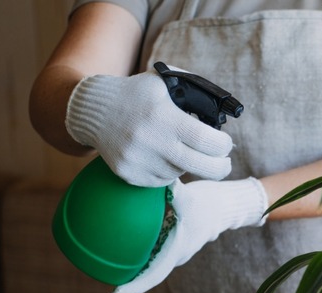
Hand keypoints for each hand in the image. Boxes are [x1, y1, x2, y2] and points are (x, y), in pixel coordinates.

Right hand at [65, 67, 232, 186]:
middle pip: (202, 167)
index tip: (226, 144)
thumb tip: (223, 111)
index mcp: (164, 117)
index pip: (207, 141)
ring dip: (187, 164)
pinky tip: (160, 155)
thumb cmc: (138, 94)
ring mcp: (138, 161)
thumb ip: (195, 91)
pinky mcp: (129, 175)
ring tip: (177, 147)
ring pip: (180, 173)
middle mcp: (151, 141)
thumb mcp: (165, 81)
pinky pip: (162, 181)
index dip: (223, 145)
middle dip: (221, 167)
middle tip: (225, 164)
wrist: (95, 110)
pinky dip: (168, 171)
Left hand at [110, 177, 267, 292]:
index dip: (134, 287)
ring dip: (130, 264)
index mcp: (176, 251)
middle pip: (147, 273)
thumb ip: (174, 192)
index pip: (152, 276)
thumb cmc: (208, 204)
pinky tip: (120, 236)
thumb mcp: (191, 197)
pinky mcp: (172, 241)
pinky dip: (136, 247)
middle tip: (100, 276)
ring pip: (148, 261)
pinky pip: (151, 248)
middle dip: (126, 278)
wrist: (225, 206)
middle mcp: (173, 255)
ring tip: (103, 260)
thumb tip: (157, 180)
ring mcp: (173, 250)